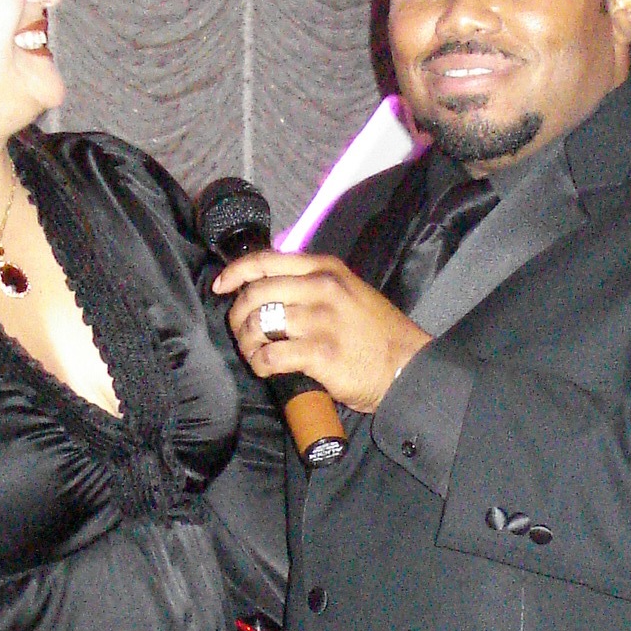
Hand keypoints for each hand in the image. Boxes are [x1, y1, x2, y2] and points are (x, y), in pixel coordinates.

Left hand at [212, 250, 429, 412]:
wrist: (408, 365)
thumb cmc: (378, 333)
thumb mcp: (350, 291)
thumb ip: (315, 284)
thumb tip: (271, 288)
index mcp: (326, 269)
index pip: (265, 261)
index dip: (235, 273)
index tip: (221, 286)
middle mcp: (322, 288)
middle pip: (255, 293)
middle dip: (238, 315)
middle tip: (242, 333)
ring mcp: (321, 321)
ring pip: (259, 323)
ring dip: (247, 342)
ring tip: (255, 353)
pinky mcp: (320, 354)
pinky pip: (271, 355)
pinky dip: (260, 364)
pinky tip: (266, 369)